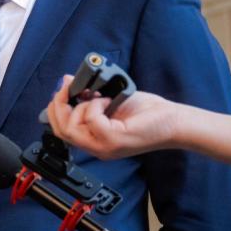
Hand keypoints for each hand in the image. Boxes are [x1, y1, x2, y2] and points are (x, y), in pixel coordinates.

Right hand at [47, 75, 179, 159]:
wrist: (175, 122)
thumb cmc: (150, 115)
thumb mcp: (112, 102)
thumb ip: (88, 97)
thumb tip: (68, 82)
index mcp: (95, 141)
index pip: (61, 131)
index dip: (55, 110)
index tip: (61, 91)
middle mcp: (97, 148)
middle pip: (61, 131)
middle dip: (59, 106)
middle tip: (68, 88)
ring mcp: (104, 147)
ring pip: (71, 128)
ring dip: (81, 106)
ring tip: (98, 98)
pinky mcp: (113, 140)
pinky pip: (91, 120)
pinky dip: (96, 106)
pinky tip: (109, 101)